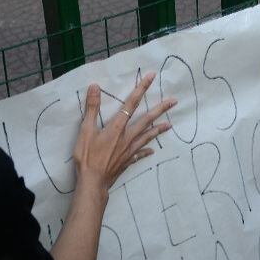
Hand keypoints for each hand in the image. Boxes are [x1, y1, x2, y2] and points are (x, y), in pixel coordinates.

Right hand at [72, 72, 173, 197]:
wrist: (93, 182)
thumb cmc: (88, 157)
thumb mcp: (85, 130)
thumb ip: (91, 108)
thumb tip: (95, 87)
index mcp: (117, 127)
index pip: (131, 103)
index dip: (141, 89)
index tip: (151, 77)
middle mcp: (127, 137)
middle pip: (147, 120)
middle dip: (161, 109)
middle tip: (174, 101)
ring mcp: (129, 150)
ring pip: (147, 136)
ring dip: (158, 129)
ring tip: (170, 124)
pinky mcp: (128, 161)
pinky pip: (140, 154)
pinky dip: (146, 151)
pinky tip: (152, 151)